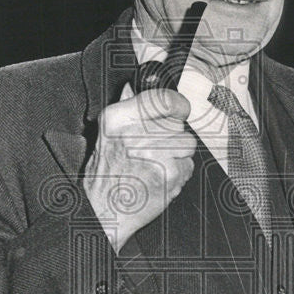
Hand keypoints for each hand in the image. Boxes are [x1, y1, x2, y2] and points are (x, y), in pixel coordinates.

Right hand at [84, 83, 196, 252]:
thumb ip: (127, 107)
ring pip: (187, 144)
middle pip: (178, 124)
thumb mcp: (107, 133)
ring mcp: (154, 153)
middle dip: (171, 137)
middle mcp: (135, 133)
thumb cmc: (107, 175)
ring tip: (155, 166)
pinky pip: (188, 165)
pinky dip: (178, 174)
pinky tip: (159, 179)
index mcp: (118, 119)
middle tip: (152, 152)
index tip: (178, 109)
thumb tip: (138, 83)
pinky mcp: (169, 173)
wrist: (105, 211)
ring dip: (177, 156)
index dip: (176, 104)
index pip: (163, 98)